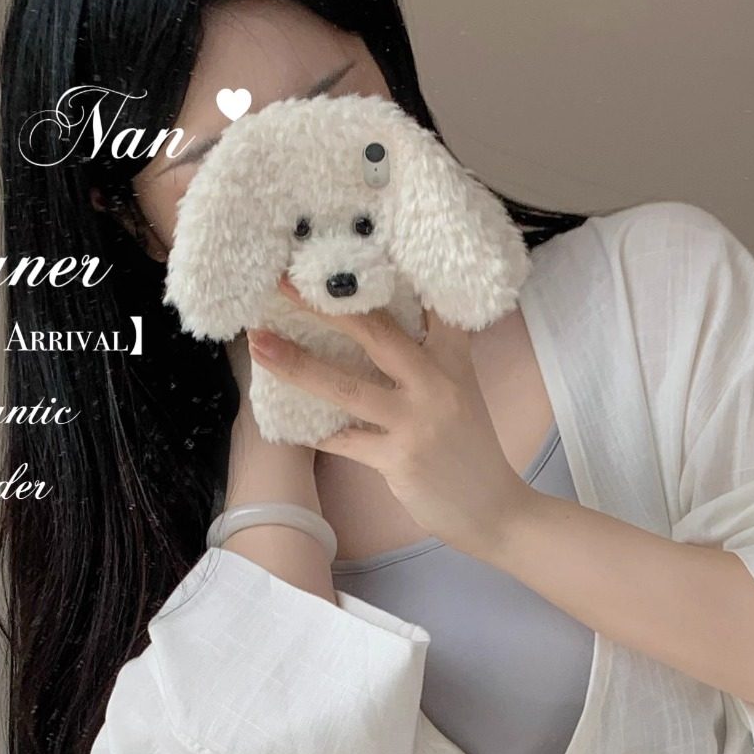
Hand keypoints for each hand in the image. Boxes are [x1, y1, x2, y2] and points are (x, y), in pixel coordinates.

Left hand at [247, 277, 533, 561]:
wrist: (494, 508)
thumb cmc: (469, 447)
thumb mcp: (460, 389)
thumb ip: (430, 354)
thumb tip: (376, 325)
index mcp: (451, 357)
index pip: (425, 300)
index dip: (387, 269)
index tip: (344, 245)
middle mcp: (436, 381)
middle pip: (374, 331)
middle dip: (322, 304)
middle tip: (280, 281)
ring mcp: (417, 422)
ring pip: (347, 387)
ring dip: (298, 365)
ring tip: (259, 345)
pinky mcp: (400, 459)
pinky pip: (344, 440)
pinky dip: (314, 431)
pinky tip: (286, 422)